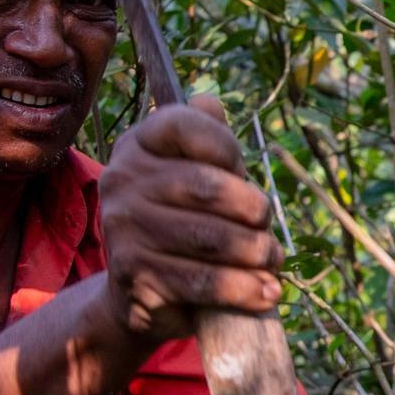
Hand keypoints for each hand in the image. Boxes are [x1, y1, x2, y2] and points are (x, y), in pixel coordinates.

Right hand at [98, 95, 283, 341]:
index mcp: (137, 146)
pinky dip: (243, 289)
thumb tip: (208, 101)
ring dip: (255, 252)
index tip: (243, 171)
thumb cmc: (179, 224)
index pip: (182, 125)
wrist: (136, 294)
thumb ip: (206, 139)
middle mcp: (121, 181)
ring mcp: (123, 230)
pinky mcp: (136, 276)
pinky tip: (266, 292)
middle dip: (252, 210)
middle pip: (205, 186)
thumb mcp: (192, 177)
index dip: (226, 146)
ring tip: (272, 260)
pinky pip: (203, 281)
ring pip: (210, 237)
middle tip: (268, 229)